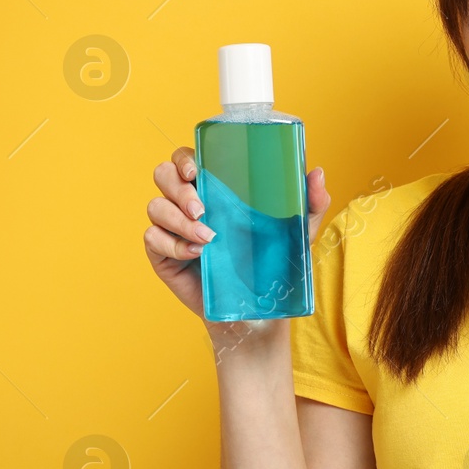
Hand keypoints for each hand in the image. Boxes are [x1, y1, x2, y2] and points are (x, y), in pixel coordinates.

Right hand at [144, 146, 331, 330]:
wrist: (255, 311)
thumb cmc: (271, 264)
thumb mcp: (297, 232)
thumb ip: (310, 203)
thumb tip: (317, 173)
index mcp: (213, 187)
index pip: (186, 158)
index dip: (184, 158)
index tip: (197, 171)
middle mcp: (186, 202)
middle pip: (162, 175)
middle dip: (178, 189)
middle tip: (204, 210)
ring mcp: (172, 228)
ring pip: (155, 207)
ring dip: (178, 219)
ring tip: (208, 238)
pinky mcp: (162, 254)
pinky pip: (152, 238)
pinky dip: (172, 245)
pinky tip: (196, 255)